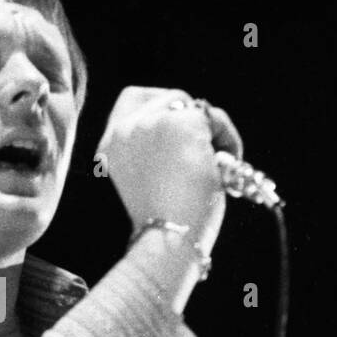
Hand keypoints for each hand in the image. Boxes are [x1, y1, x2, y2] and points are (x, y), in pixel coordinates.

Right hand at [95, 87, 243, 250]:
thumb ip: (155, 150)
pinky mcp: (182, 125)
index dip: (159, 106)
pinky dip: (228, 139)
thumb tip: (194, 127)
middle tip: (206, 151)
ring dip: (211, 131)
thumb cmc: (162, 224)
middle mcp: (125, 129)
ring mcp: (153, 123)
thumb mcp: (146, 180)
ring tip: (216, 165)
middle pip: (169, 97)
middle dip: (192, 119)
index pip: (132, 99)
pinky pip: (215, 117)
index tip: (177, 129)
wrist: (167, 238)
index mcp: (109, 146)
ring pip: (193, 106)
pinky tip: (224, 167)